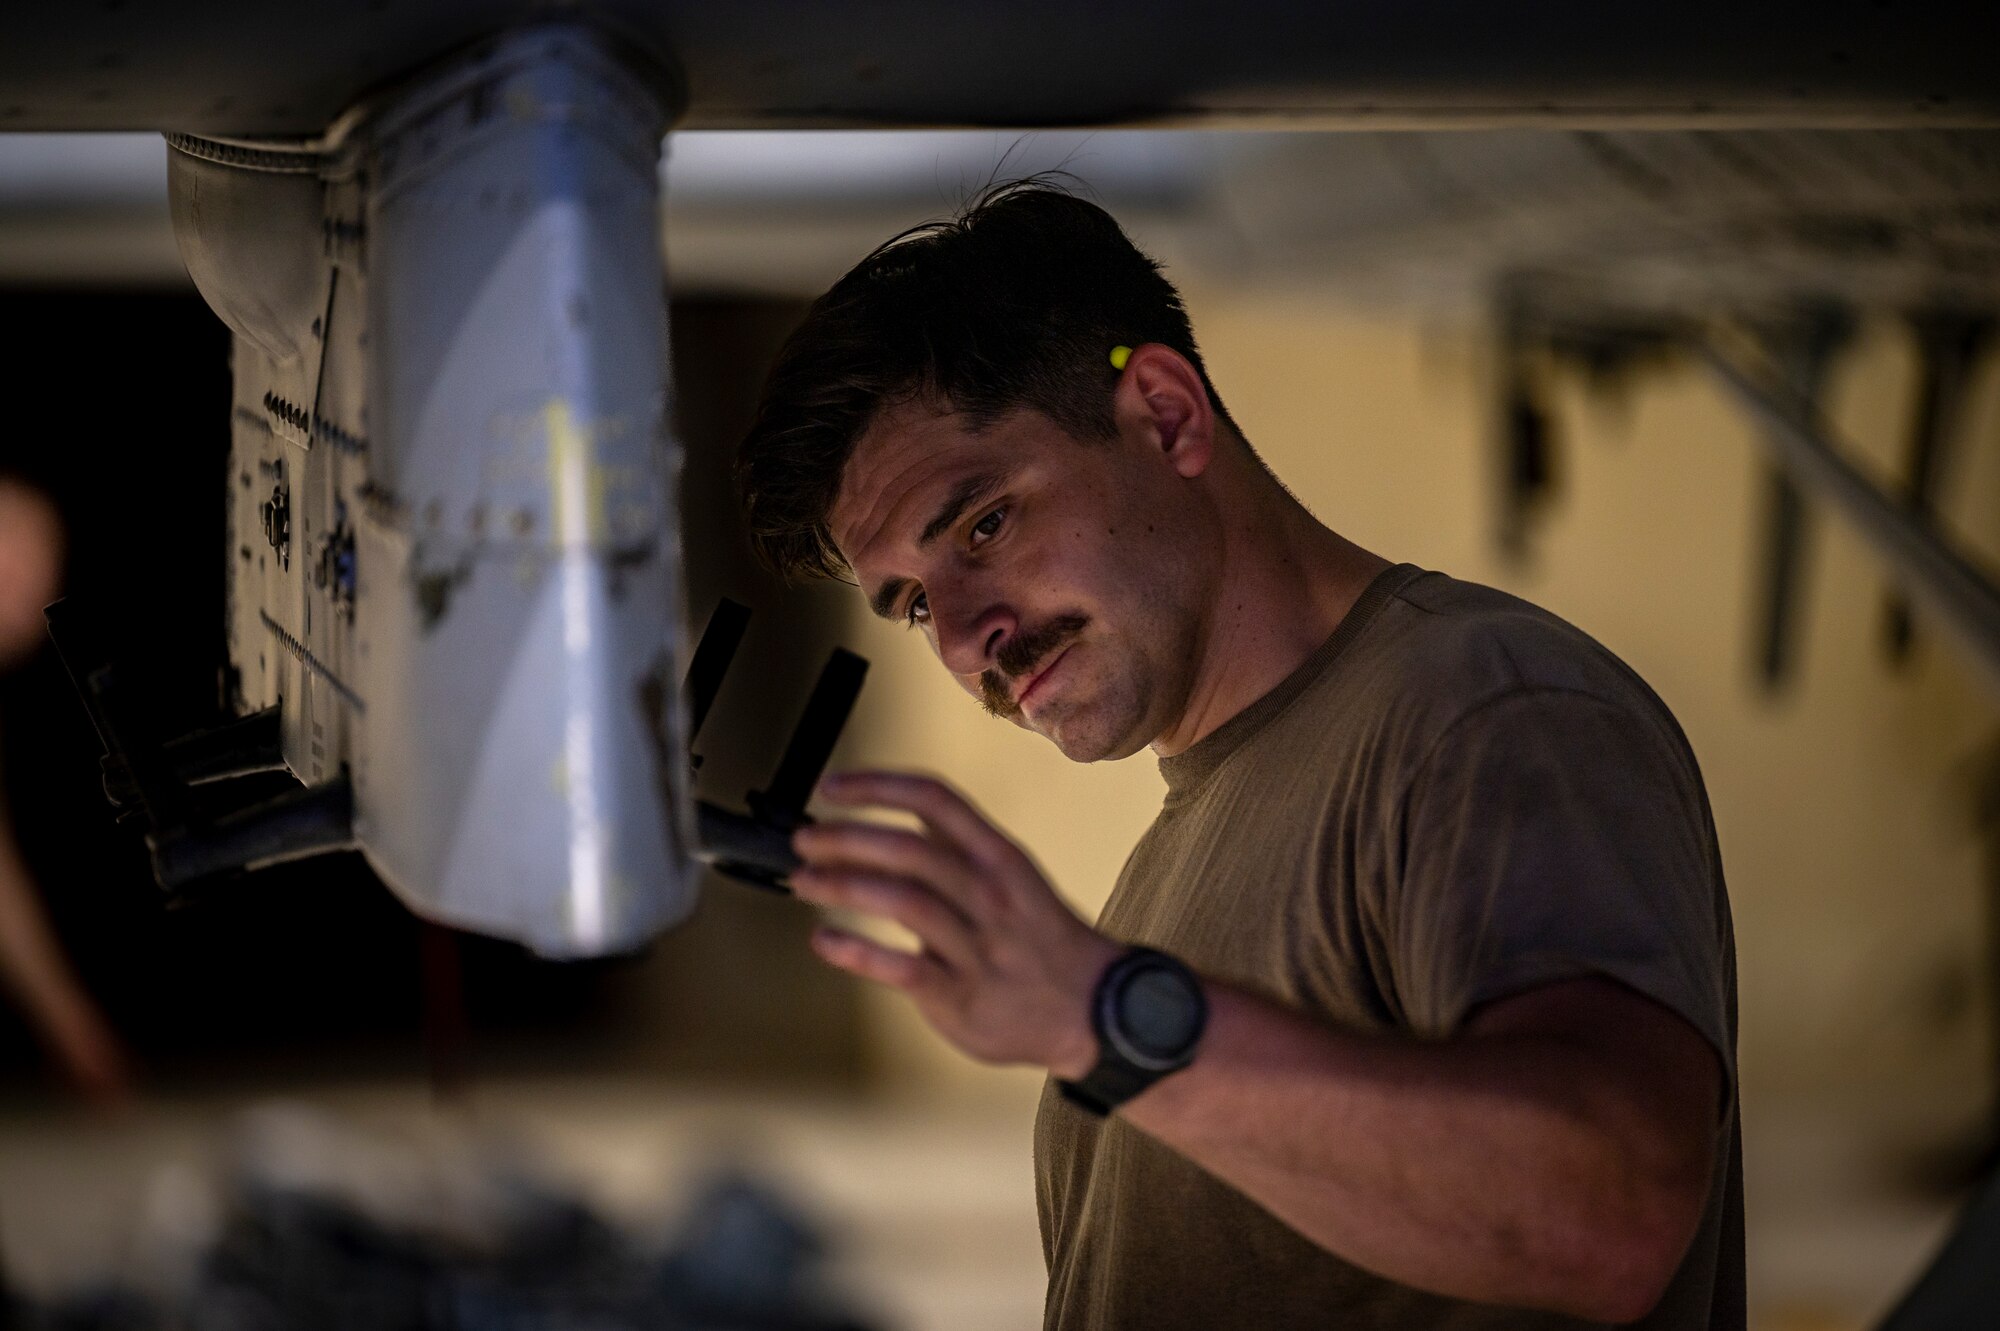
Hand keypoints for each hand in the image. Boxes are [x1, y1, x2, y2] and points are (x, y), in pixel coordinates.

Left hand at [789, 770, 1119, 1077]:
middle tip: (804, 839)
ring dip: (843, 886)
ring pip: (903, 901)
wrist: (1095, 1009)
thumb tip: (905, 817)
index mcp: (999, 857)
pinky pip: (901, 968)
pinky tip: (823, 941)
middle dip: (847, 838)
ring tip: (804, 880)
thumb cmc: (1043, 940)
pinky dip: (856, 952)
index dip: (877, 787)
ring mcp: (976, 945)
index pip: (935, 800)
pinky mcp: (961, 995)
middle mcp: (990, 894)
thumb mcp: (1014, 877)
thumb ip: (961, 850)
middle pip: (910, 850)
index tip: (832, 786)